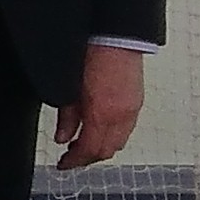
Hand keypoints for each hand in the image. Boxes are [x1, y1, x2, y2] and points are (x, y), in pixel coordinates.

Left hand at [56, 45, 144, 169]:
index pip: (90, 150)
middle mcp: (121, 115)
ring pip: (118, 142)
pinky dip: (113, 135)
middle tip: (72, 157)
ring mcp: (132, 109)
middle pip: (106, 151)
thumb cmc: (92, 54)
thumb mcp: (69, 88)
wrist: (115, 35)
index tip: (63, 164)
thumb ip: (66, 116)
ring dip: (101, 147)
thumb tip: (62, 137)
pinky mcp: (137, 101)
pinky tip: (100, 129)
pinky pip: (127, 128)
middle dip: (88, 158)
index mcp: (102, 113)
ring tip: (84, 143)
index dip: (75, 161)